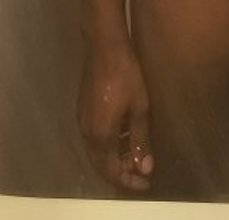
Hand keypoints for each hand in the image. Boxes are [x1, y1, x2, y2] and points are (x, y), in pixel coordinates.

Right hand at [78, 43, 153, 191]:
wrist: (105, 46)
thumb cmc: (126, 75)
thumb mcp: (139, 108)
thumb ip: (140, 140)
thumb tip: (144, 168)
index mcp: (100, 136)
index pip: (111, 171)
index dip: (128, 180)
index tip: (146, 182)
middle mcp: (87, 133)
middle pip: (101, 164)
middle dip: (121, 172)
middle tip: (141, 173)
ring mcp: (83, 120)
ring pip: (97, 151)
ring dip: (114, 158)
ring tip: (135, 156)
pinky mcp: (84, 110)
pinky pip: (94, 138)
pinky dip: (109, 145)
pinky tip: (124, 137)